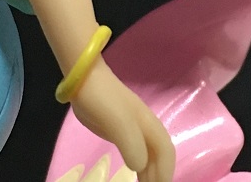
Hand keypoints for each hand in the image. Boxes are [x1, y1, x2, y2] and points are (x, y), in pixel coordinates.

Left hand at [70, 60, 174, 181]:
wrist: (83, 79)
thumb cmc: (103, 98)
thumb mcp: (119, 122)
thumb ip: (132, 145)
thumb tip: (139, 166)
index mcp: (149, 124)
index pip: (166, 152)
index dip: (166, 172)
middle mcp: (145, 126)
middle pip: (159, 154)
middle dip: (159, 174)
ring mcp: (132, 127)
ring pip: (148, 153)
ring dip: (149, 171)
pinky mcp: (119, 128)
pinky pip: (135, 150)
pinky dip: (138, 164)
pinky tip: (133, 171)